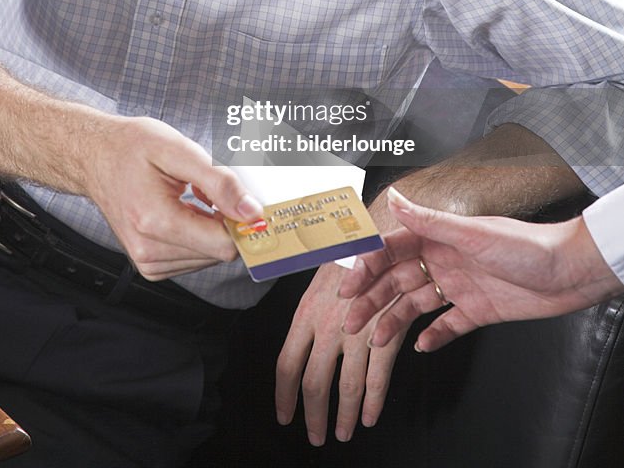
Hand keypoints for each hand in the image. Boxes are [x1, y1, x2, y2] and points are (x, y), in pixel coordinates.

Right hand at [85, 115, 262, 279]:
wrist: (95, 156)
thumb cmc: (131, 148)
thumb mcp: (179, 150)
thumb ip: (219, 183)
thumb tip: (250, 211)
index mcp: (155, 222)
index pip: (223, 245)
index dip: (240, 221)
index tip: (241, 198)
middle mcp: (148, 250)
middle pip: (218, 252)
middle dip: (223, 221)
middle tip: (208, 190)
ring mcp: (146, 261)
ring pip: (208, 257)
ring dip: (209, 228)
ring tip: (190, 198)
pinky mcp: (149, 264)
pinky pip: (193, 259)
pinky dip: (197, 235)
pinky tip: (183, 211)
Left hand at [275, 260, 402, 445]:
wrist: (383, 235)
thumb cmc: (349, 253)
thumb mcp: (318, 277)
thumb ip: (310, 313)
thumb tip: (298, 340)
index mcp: (306, 312)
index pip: (286, 364)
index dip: (284, 395)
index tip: (284, 415)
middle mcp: (328, 326)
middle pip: (314, 383)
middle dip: (314, 416)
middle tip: (315, 435)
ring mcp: (358, 332)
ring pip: (346, 387)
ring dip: (344, 416)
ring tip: (342, 433)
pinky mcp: (386, 334)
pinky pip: (378, 377)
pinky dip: (373, 402)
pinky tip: (369, 417)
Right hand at [339, 187, 622, 351]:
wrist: (569, 273)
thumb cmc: (526, 247)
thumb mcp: (471, 233)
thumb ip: (428, 221)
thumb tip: (393, 198)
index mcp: (438, 237)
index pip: (391, 250)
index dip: (367, 266)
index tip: (347, 284)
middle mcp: (444, 259)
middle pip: (397, 280)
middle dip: (371, 299)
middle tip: (350, 320)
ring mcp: (460, 285)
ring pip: (416, 304)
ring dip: (394, 320)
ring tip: (376, 339)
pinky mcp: (478, 310)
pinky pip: (448, 325)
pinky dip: (433, 336)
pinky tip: (420, 346)